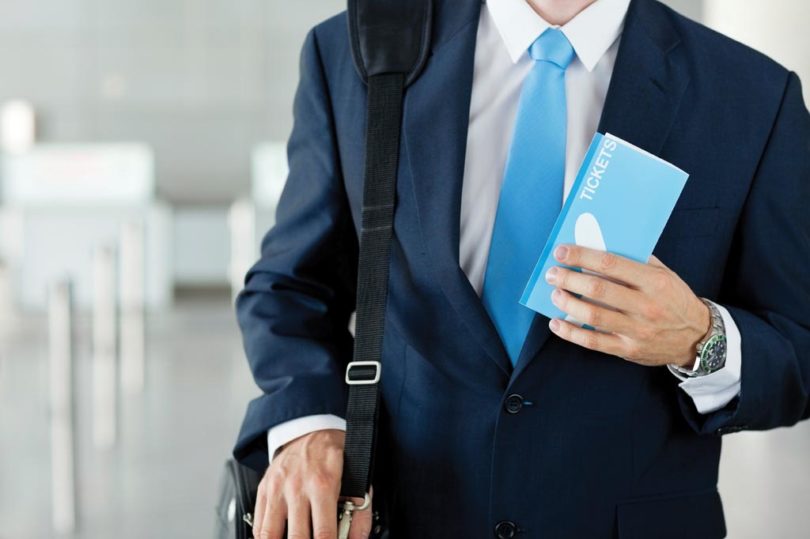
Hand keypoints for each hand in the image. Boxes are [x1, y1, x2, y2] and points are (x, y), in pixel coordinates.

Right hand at [253, 429, 371, 538]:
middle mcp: (297, 488)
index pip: (324, 533)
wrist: (311, 431)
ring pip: (269, 534)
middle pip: (296, 537)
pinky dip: (266, 537)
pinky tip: (279, 537)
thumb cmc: (334, 457)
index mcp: (323, 486)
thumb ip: (361, 514)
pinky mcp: (264, 490)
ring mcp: (277, 489)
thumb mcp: (357, 479)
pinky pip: (258, 525)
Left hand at [544, 244, 710, 367]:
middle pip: (598, 290)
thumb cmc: (674, 300)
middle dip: (569, 279)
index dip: (582, 257)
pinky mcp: (628, 349)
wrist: (697, 337)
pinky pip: (594, 342)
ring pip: (593, 316)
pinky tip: (557, 323)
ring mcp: (636, 330)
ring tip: (554, 294)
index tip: (562, 252)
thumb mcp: (664, 274)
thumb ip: (636, 261)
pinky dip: (571, 333)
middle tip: (552, 274)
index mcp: (654, 282)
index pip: (610, 264)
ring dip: (568, 303)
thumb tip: (599, 246)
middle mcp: (645, 306)